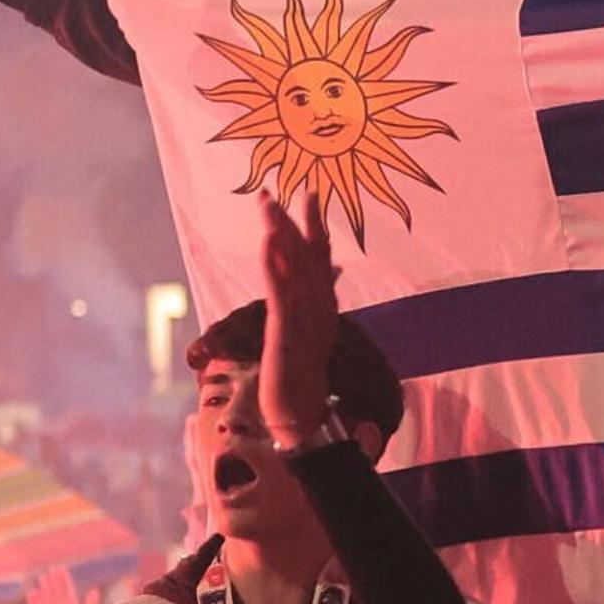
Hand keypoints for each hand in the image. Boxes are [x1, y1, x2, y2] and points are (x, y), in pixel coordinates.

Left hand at [256, 192, 341, 439]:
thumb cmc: (303, 375)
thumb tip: (334, 270)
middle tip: (280, 189)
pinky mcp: (288, 333)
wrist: (301, 414)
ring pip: (294, 268)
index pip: (321, 257)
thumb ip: (322, 297)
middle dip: (294, 221)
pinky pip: (282, 294)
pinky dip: (276, 267)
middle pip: (308, 256)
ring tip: (269, 205)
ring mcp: (305, 318)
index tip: (310, 194)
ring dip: (281, 234)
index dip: (315, 225)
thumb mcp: (313, 331)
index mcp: (323, 304)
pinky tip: (269, 243)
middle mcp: (319, 306)